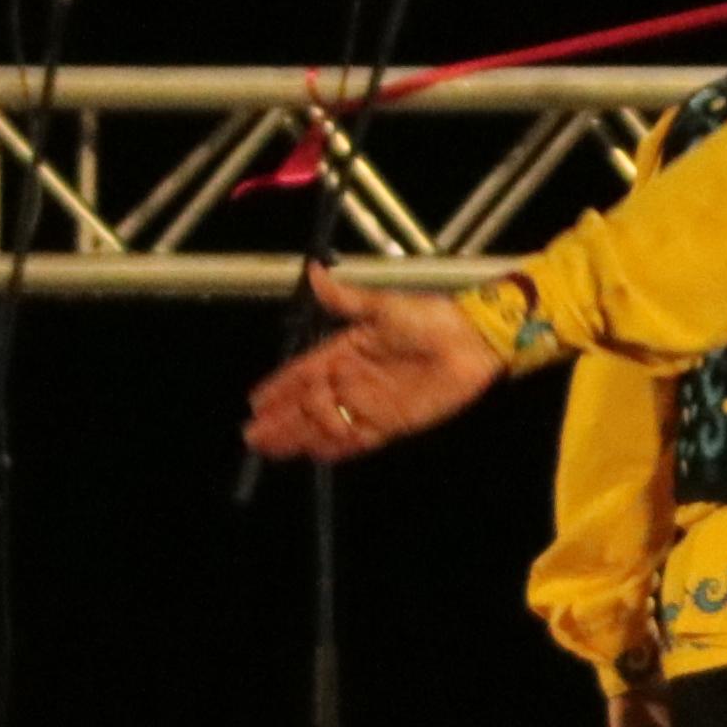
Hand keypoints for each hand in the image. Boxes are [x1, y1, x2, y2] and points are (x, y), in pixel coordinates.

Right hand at [243, 265, 508, 460]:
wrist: (472, 341)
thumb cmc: (432, 318)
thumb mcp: (383, 305)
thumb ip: (345, 298)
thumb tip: (314, 272)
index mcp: (348, 349)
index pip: (304, 372)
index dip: (280, 387)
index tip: (256, 400)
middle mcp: (355, 379)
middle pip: (309, 404)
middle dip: (281, 420)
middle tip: (253, 435)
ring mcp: (372, 403)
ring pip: (327, 424)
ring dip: (300, 436)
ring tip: (273, 447)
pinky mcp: (393, 422)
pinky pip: (359, 439)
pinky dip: (337, 448)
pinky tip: (316, 454)